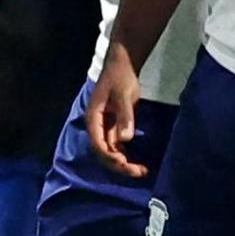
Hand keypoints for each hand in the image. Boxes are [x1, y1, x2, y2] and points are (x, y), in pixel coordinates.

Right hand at [86, 56, 146, 177]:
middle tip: (138, 172)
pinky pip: (117, 144)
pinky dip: (125, 154)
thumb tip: (125, 139)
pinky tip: (137, 160)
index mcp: (93, 118)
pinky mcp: (114, 124)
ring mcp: (105, 125)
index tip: (126, 164)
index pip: (98, 144)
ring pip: (110, 150)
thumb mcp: (123, 94)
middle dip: (119, 164)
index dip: (111, 157)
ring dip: (123, 162)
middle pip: (103, 152)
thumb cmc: (120, 76)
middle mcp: (96, 125)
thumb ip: (124, 116)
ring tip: (141, 170)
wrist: (123, 62)